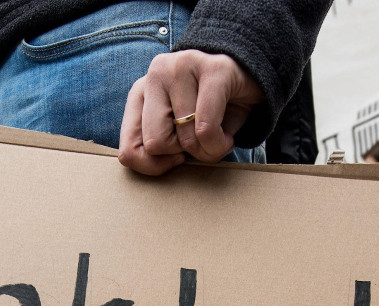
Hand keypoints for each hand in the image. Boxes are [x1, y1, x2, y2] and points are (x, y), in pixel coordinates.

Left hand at [119, 50, 263, 175]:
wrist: (249, 82)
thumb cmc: (209, 115)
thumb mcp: (175, 136)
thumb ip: (149, 151)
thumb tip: (130, 158)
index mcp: (140, 92)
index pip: (128, 148)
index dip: (154, 166)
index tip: (176, 155)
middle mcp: (157, 73)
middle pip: (156, 143)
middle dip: (182, 153)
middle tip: (197, 140)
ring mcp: (183, 66)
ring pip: (185, 138)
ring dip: (207, 150)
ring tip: (216, 134)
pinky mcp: (213, 69)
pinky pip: (206, 128)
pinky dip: (220, 144)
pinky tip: (227, 137)